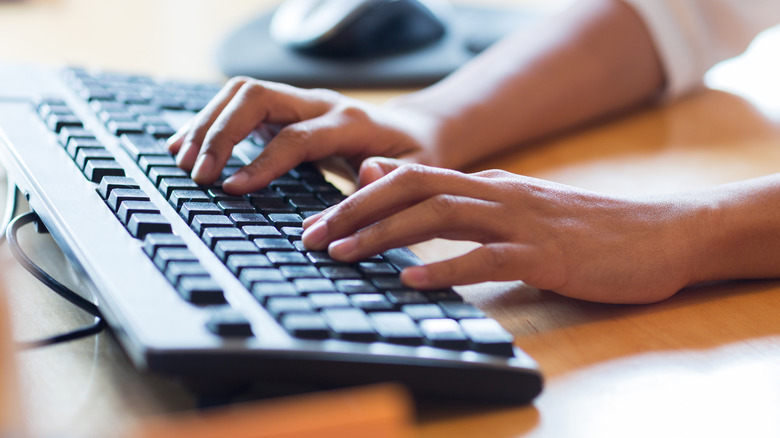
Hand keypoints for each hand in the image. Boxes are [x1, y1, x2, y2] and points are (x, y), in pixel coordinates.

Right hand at [167, 76, 441, 192]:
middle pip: (258, 97)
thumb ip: (392, 179)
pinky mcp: (285, 110)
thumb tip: (366, 176)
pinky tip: (187, 146)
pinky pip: (240, 105)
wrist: (415, 133)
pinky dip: (210, 122)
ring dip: (208, 124)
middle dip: (221, 132)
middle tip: (198, 174)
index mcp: (352, 122)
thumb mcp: (417, 175)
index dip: (263, 162)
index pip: (297, 136)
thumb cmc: (415, 159)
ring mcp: (300, 102)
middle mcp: (321, 103)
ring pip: (243, 94)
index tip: (231, 188)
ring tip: (182, 161)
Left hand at [302, 164, 699, 303]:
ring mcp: (521, 221)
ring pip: (439, 217)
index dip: (358, 198)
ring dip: (384, 235)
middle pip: (412, 190)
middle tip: (311, 236)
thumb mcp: (514, 206)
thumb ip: (462, 199)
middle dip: (355, 212)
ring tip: (343, 253)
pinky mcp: (545, 254)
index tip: (318, 221)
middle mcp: (497, 194)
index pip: (409, 180)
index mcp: (487, 185)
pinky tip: (413, 281)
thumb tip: (407, 189)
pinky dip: (445, 268)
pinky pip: (486, 258)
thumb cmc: (583, 229)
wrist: (659, 234)